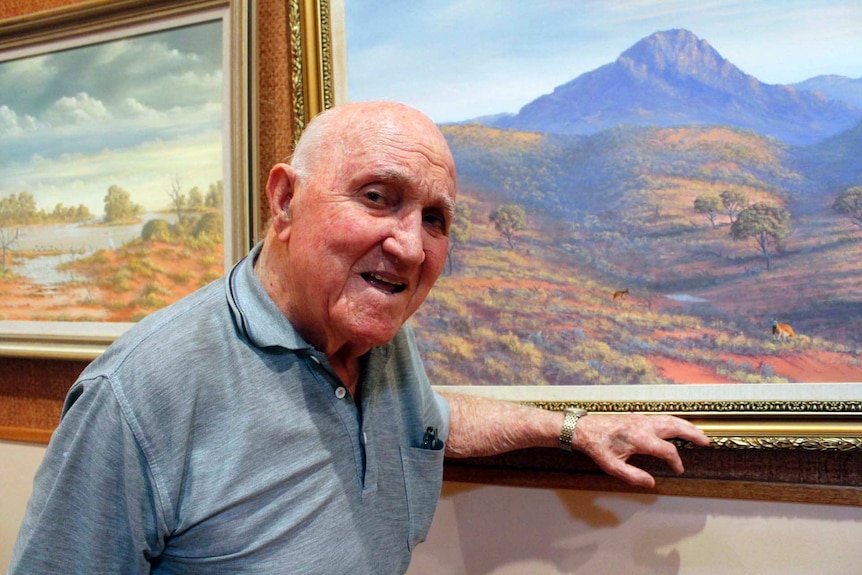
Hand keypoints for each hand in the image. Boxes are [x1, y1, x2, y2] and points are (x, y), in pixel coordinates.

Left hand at [572, 413, 710, 488]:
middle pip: (674, 427)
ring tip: (699, 434)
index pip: (666, 450)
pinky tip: (680, 427)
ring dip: (686, 426)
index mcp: (639, 438)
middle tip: (707, 441)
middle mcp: (643, 425)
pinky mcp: (639, 417)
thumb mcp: (612, 466)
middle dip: (692, 434)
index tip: (679, 470)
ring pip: (670, 419)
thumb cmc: (597, 447)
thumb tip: (652, 483)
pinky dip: (676, 422)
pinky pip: (663, 417)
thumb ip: (633, 476)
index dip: (676, 461)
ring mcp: (642, 419)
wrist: (585, 428)